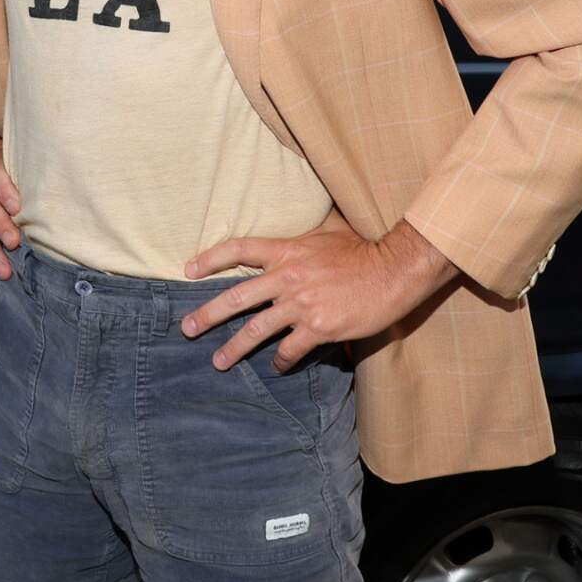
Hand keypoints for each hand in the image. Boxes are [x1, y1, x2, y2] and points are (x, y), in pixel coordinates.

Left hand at [182, 220, 462, 371]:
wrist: (394, 271)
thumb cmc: (366, 249)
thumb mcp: (331, 230)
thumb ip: (310, 230)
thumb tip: (308, 215)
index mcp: (288, 250)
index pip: (240, 249)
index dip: (211, 258)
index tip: (189, 270)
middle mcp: (288, 277)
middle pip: (237, 297)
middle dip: (207, 315)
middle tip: (187, 328)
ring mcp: (301, 305)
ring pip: (256, 330)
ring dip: (233, 349)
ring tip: (219, 362)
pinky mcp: (318, 328)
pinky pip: (290, 349)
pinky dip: (281, 360)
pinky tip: (278, 366)